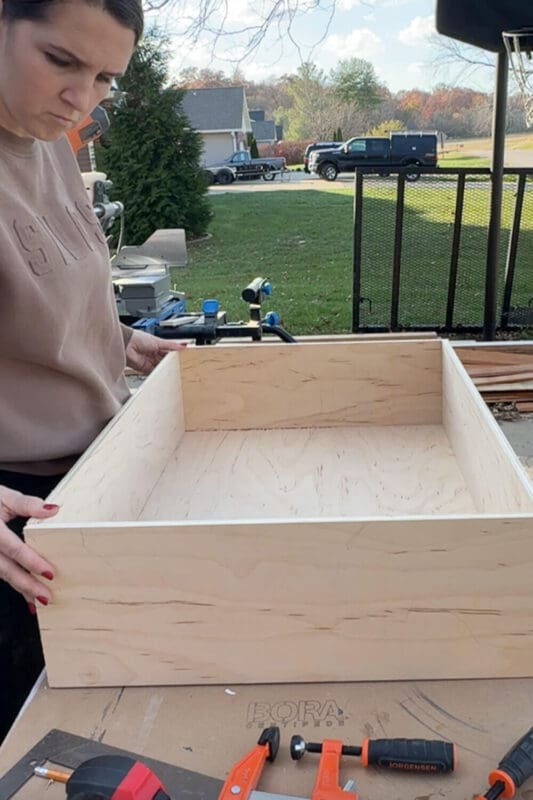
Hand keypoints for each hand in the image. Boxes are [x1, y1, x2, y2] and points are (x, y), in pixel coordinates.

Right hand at [0, 485, 57, 608]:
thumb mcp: (4, 497)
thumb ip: (27, 504)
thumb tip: (53, 510)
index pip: (13, 549)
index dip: (30, 562)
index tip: (48, 573)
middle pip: (6, 569)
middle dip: (27, 585)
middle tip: (46, 597)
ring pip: (3, 575)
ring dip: (21, 589)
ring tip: (39, 601)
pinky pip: (1, 574)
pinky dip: (15, 584)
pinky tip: (26, 595)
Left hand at [125, 330, 186, 374]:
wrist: (127, 345)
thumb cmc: (139, 339)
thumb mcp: (159, 341)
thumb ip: (171, 345)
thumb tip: (182, 345)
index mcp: (157, 346)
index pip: (170, 352)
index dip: (176, 355)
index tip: (185, 357)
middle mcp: (154, 355)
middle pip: (166, 360)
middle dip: (172, 363)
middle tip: (181, 365)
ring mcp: (150, 362)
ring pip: (161, 367)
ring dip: (166, 368)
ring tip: (174, 369)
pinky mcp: (145, 369)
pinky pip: (155, 372)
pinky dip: (159, 373)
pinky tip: (165, 373)